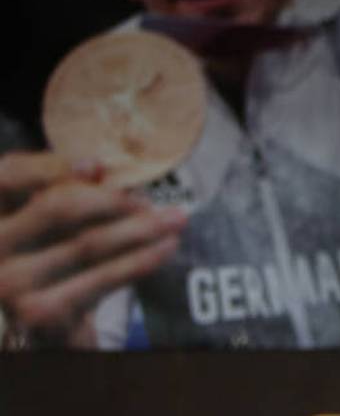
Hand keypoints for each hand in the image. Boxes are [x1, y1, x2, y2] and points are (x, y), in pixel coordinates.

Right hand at [0, 151, 185, 347]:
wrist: (51, 320)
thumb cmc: (53, 252)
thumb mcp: (52, 218)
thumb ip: (64, 188)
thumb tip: (96, 167)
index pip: (10, 174)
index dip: (52, 165)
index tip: (97, 165)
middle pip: (57, 207)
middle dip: (113, 199)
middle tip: (152, 198)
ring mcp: (9, 281)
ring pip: (88, 242)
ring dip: (140, 227)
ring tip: (176, 218)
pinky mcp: (38, 311)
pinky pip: (102, 278)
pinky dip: (141, 260)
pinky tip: (166, 247)